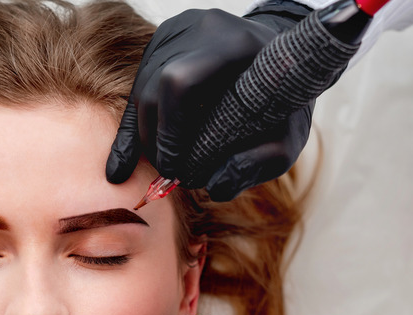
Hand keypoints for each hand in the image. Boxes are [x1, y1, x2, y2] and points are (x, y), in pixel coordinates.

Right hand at [106, 1, 314, 200]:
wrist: (281, 52)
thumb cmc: (285, 96)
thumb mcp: (289, 134)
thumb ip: (259, 163)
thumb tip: (216, 187)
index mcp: (235, 43)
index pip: (181, 83)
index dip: (170, 130)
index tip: (174, 168)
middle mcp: (199, 29)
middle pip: (154, 88)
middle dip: (155, 138)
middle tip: (168, 172)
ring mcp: (175, 31)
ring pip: (141, 88)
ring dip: (142, 134)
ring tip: (153, 166)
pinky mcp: (161, 41)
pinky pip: (138, 86)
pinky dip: (133, 126)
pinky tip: (123, 162)